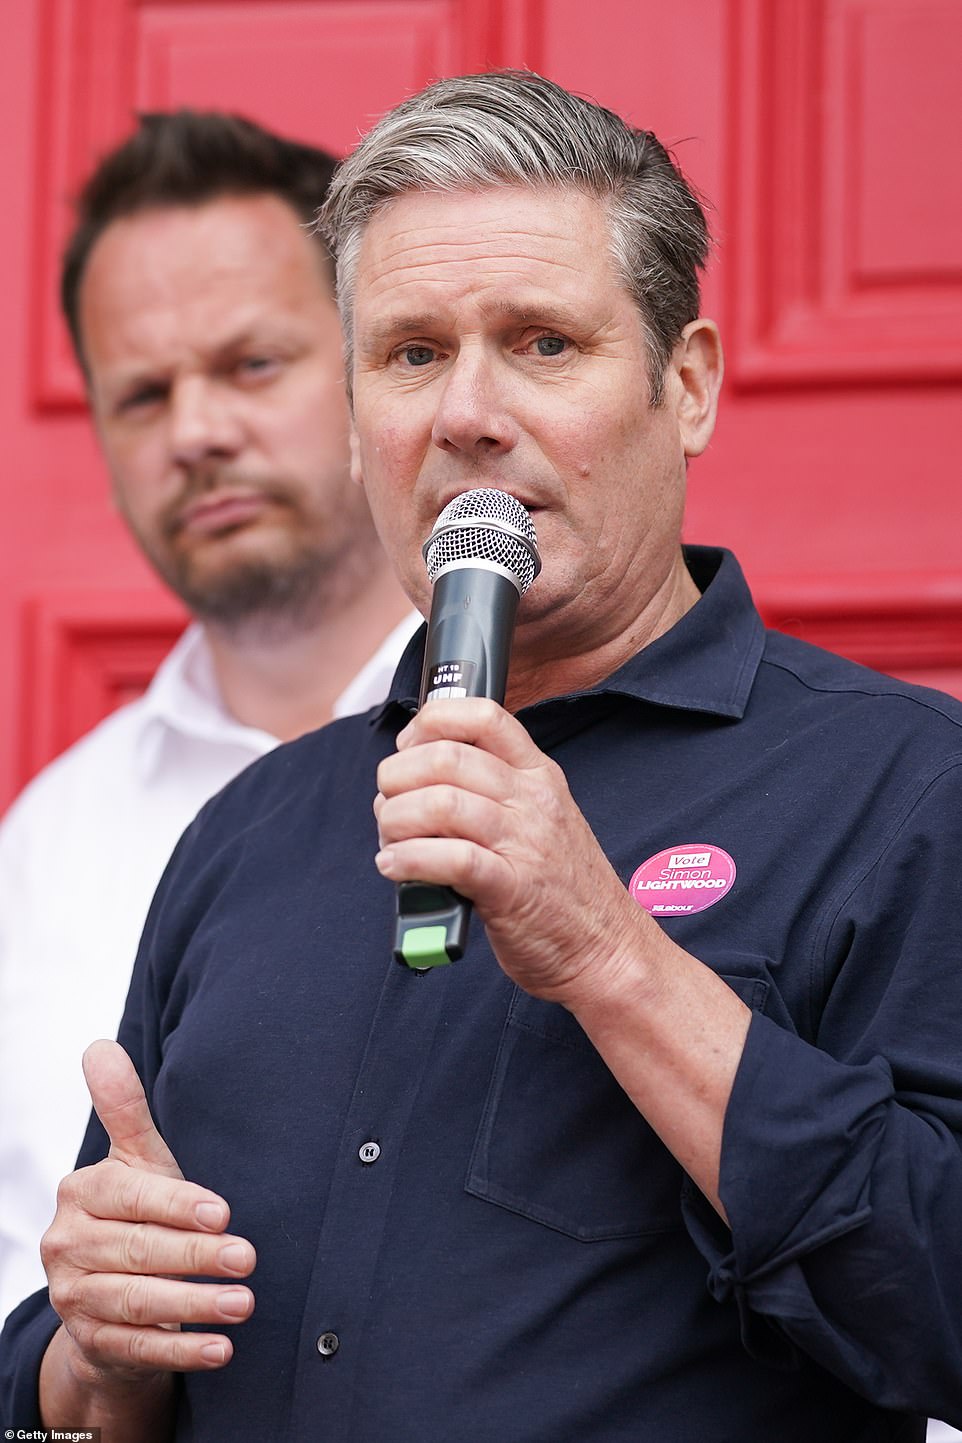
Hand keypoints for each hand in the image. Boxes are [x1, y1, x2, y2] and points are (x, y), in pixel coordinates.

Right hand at [41, 1040, 255, 1382]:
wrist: (108, 1289)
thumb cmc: (138, 1211)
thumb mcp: (136, 1161)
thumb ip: (124, 1109)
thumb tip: (100, 1047)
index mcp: (82, 1193)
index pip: (130, 1197)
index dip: (176, 1205)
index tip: (222, 1211)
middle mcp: (68, 1245)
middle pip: (139, 1251)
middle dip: (197, 1257)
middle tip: (249, 1258)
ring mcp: (75, 1298)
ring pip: (138, 1302)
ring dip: (195, 1306)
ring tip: (244, 1304)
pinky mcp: (92, 1342)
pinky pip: (138, 1348)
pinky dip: (182, 1351)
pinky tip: (221, 1348)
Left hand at [374, 699, 647, 1004]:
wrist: (608, 948)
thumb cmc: (561, 888)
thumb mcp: (541, 818)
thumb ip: (492, 791)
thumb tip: (416, 775)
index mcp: (538, 774)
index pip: (482, 714)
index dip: (429, 722)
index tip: (406, 749)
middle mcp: (533, 800)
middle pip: (446, 757)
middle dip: (397, 778)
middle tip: (388, 807)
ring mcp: (525, 843)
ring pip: (441, 803)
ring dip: (395, 821)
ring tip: (390, 842)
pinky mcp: (511, 890)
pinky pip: (449, 858)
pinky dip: (408, 860)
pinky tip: (395, 867)